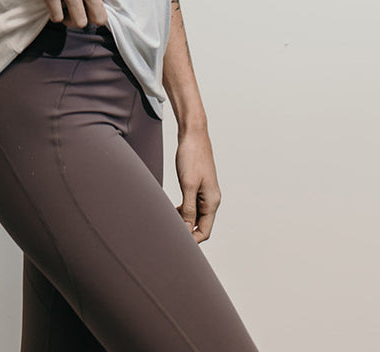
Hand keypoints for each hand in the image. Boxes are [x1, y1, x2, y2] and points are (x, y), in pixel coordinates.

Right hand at [8, 0, 107, 27]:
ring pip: (79, 23)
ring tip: (62, 9)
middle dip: (87, 19)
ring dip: (70, 19)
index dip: (89, 2)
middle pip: (98, 19)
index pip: (103, 2)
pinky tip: (49, 2)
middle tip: (75, 12)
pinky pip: (57, 17)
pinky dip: (53, 14)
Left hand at [175, 126, 220, 242]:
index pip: (204, 231)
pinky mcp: (198, 185)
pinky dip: (182, 210)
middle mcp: (211, 199)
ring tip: (168, 221)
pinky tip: (172, 209)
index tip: (176, 243)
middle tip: (169, 234)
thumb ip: (188, 208)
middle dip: (187, 231)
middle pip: (200, 225)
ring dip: (183, 221)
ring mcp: (205, 192)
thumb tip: (187, 229)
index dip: (192, 240)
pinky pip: (192, 204)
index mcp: (212, 201)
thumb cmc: (192, 156)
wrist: (193, 134)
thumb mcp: (188, 184)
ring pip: (195, 215)